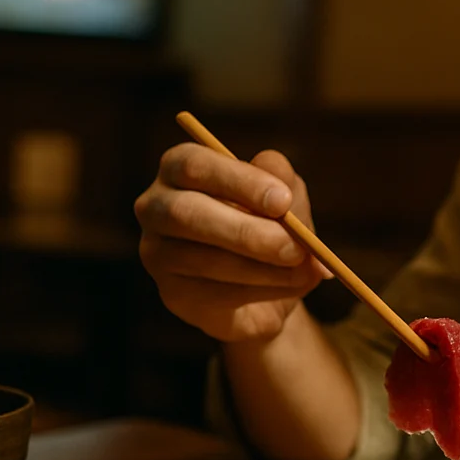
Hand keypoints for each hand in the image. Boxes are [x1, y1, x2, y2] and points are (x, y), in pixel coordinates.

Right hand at [134, 145, 329, 341]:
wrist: (270, 288)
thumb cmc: (274, 225)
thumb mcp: (287, 197)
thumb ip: (285, 183)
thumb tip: (283, 189)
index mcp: (181, 168)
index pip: (194, 165)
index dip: (239, 181)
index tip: (283, 201)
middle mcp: (156, 206)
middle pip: (185, 213)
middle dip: (246, 231)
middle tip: (294, 246)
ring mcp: (158, 252)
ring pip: (201, 259)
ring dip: (261, 267)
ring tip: (302, 268)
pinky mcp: (172, 293)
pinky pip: (212, 293)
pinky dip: (258, 290)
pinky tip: (285, 287)